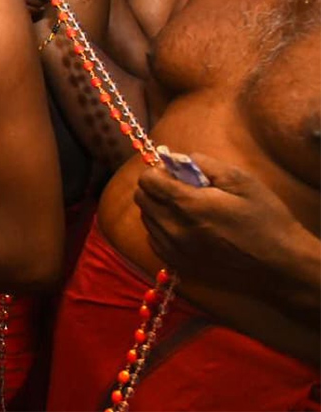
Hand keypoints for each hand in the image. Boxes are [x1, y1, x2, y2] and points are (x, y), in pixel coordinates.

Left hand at [135, 153, 311, 291]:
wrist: (281, 265)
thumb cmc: (265, 219)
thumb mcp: (242, 181)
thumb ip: (205, 164)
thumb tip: (177, 158)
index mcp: (189, 206)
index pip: (148, 180)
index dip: (159, 171)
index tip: (175, 172)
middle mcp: (175, 230)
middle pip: (142, 199)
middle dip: (156, 188)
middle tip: (180, 188)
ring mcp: (175, 251)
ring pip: (146, 220)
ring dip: (158, 208)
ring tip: (185, 209)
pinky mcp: (180, 266)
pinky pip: (154, 240)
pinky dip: (162, 230)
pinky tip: (185, 228)